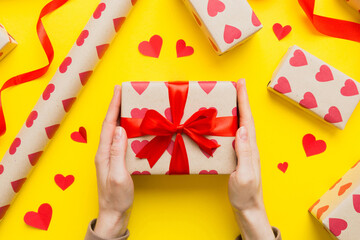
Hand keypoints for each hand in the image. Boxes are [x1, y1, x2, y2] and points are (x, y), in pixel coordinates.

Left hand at [94, 85, 133, 238]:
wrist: (113, 213)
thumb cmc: (116, 197)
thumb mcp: (118, 175)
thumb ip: (117, 153)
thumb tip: (120, 130)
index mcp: (104, 153)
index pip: (108, 125)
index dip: (113, 106)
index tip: (118, 90)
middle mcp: (104, 152)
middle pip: (109, 124)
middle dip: (115, 106)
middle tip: (123, 92)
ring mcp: (109, 157)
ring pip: (114, 131)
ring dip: (119, 116)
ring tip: (127, 104)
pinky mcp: (115, 161)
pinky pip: (119, 139)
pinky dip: (124, 128)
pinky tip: (130, 127)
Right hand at [228, 79, 273, 239]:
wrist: (247, 207)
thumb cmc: (245, 193)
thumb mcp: (243, 174)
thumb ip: (244, 152)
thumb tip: (242, 129)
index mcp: (250, 148)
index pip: (247, 120)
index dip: (244, 101)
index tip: (241, 84)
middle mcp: (249, 146)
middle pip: (246, 118)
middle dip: (242, 99)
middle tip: (236, 84)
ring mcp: (244, 150)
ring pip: (241, 124)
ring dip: (237, 108)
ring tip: (230, 97)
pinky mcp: (238, 155)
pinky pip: (235, 133)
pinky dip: (232, 122)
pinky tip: (225, 121)